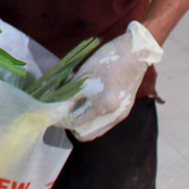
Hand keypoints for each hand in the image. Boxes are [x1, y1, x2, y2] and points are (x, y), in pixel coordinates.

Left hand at [61, 21, 162, 141]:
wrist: (134, 53)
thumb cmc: (107, 60)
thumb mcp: (84, 75)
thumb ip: (70, 94)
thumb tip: (58, 107)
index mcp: (102, 105)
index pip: (76, 123)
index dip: (62, 121)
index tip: (53, 115)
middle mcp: (113, 115)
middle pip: (86, 135)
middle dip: (72, 127)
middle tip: (63, 114)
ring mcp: (121, 114)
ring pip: (96, 132)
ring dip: (83, 125)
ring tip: (75, 109)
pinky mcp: (125, 111)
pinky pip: (104, 124)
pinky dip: (94, 120)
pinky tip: (88, 106)